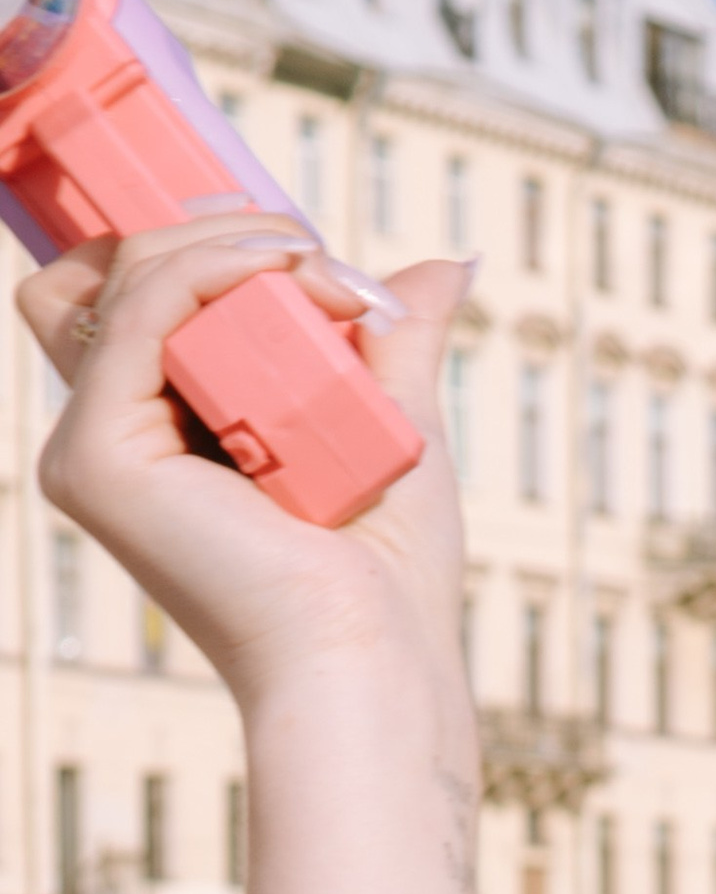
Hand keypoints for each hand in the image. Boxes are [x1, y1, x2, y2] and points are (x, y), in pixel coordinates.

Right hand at [16, 213, 472, 715]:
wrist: (375, 657)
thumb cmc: (388, 580)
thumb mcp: (393, 426)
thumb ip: (395, 340)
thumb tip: (445, 264)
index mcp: (158, 435)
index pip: (139, 300)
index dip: (208, 252)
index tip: (313, 260)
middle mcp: (110, 440)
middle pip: (118, 275)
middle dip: (226, 237)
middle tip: (331, 270)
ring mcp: (93, 450)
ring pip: (126, 277)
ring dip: (235, 247)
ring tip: (330, 281)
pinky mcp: (99, 460)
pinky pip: (142, 310)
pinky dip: (218, 269)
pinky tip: (294, 279)